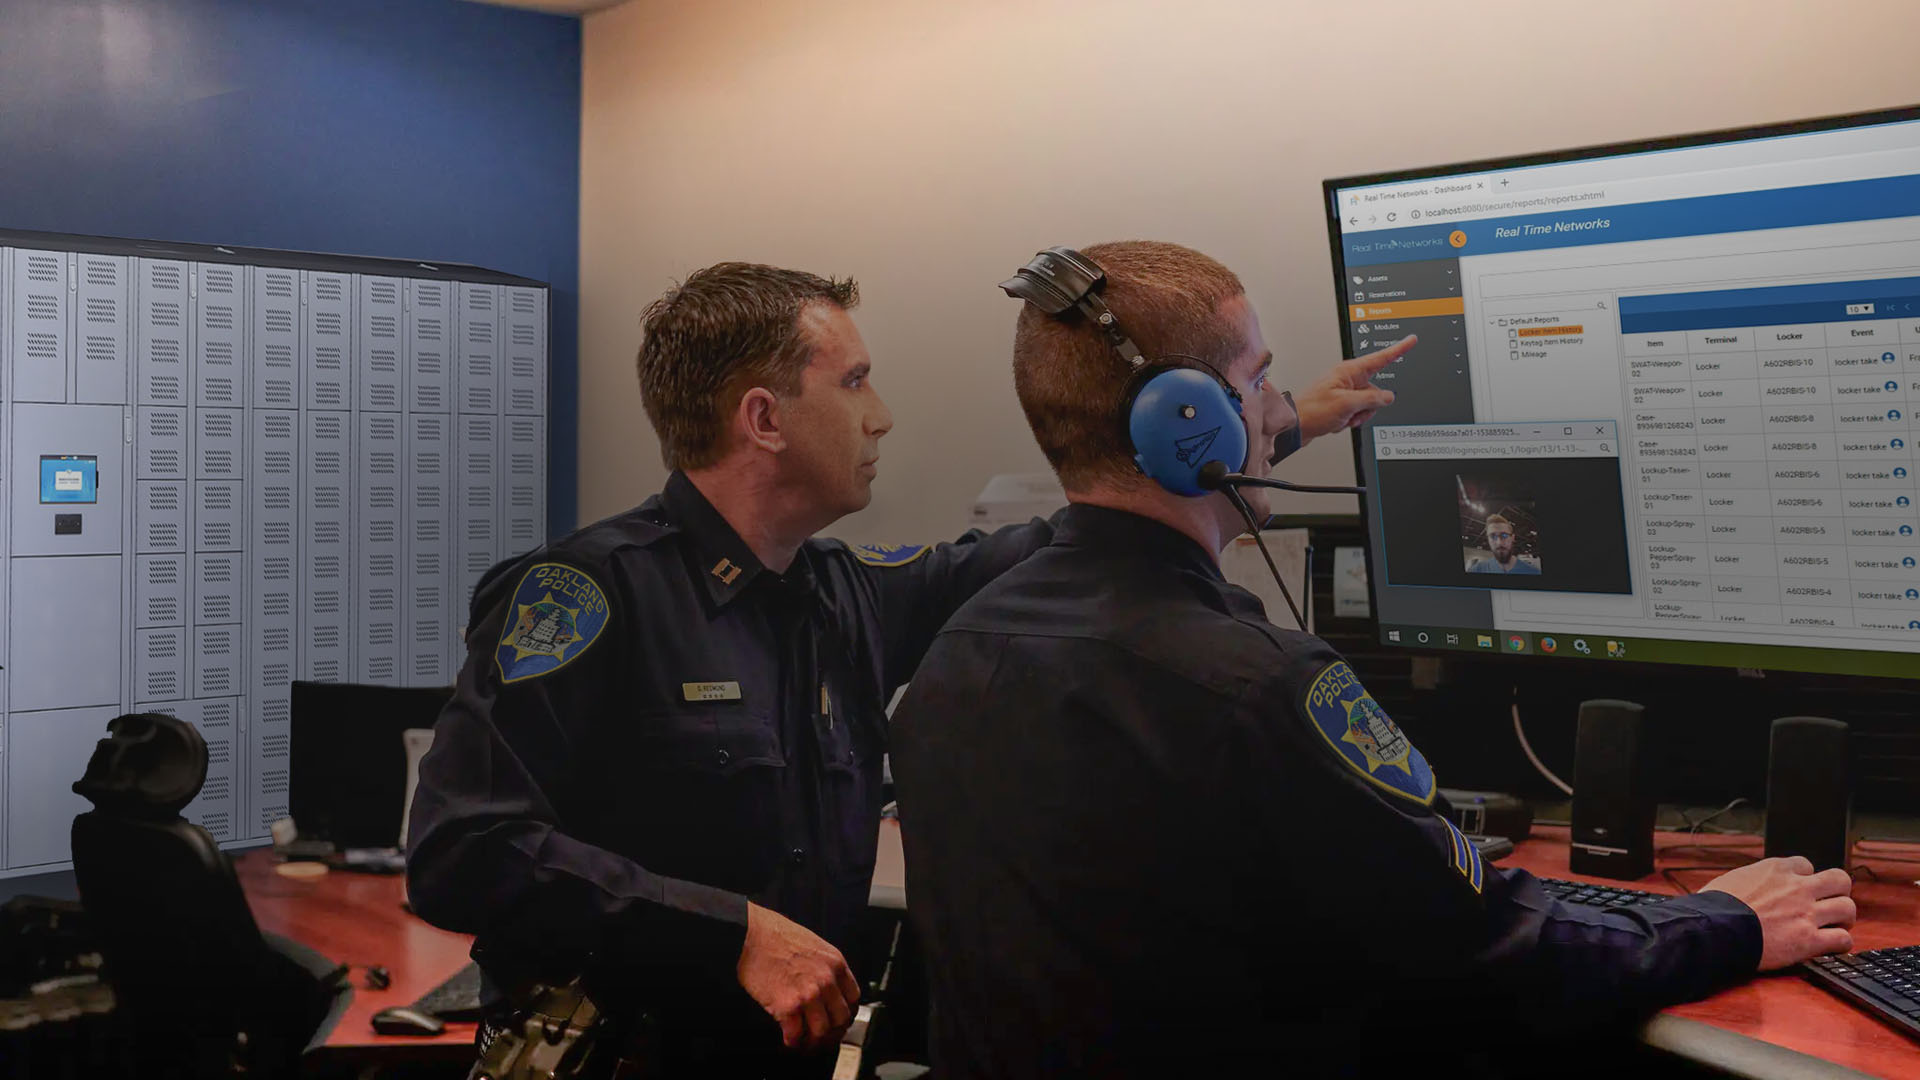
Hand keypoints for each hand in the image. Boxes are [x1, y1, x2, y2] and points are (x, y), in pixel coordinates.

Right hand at [736, 901, 860, 1050]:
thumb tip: (827, 989)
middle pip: (841, 1019)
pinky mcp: (787, 1007)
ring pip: (821, 1032)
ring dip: (813, 1042)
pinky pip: (796, 1035)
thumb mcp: (814, 945)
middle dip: (832, 1033)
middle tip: (823, 1038)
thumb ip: (825, 967)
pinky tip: (789, 1040)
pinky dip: (793, 1042)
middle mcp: (826, 980)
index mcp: (835, 963)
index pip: (854, 998)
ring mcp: (808, 995)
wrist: (750, 936)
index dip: (846, 1014)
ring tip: (805, 1043)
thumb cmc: (776, 936)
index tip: (839, 1021)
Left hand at [1293, 335, 1412, 440]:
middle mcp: (1348, 379)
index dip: (1398, 349)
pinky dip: (1352, 420)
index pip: (1380, 358)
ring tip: (1342, 417)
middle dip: (1369, 405)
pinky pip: (1358, 412)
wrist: (1295, 425)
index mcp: (1349, 371)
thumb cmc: (1313, 410)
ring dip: (1359, 415)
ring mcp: (1345, 392)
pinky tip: (1339, 421)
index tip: (1411, 340)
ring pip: (1368, 404)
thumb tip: (1388, 397)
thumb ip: (1372, 399)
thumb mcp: (1347, 404)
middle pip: (1376, 391)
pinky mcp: (1341, 404)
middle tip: (1352, 412)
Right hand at [1699, 856, 1854, 969]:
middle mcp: (1796, 888)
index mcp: (1775, 870)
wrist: (1713, 930)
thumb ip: (1752, 880)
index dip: (1805, 878)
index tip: (1800, 889)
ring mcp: (1805, 914)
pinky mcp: (1808, 940)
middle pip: (1839, 880)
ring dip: (1844, 918)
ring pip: (1847, 908)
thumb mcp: (1731, 880)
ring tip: (1835, 926)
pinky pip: (1842, 939)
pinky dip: (1840, 943)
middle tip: (1830, 904)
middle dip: (1838, 892)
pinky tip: (1832, 946)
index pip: (1806, 865)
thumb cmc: (1714, 907)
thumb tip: (1749, 886)